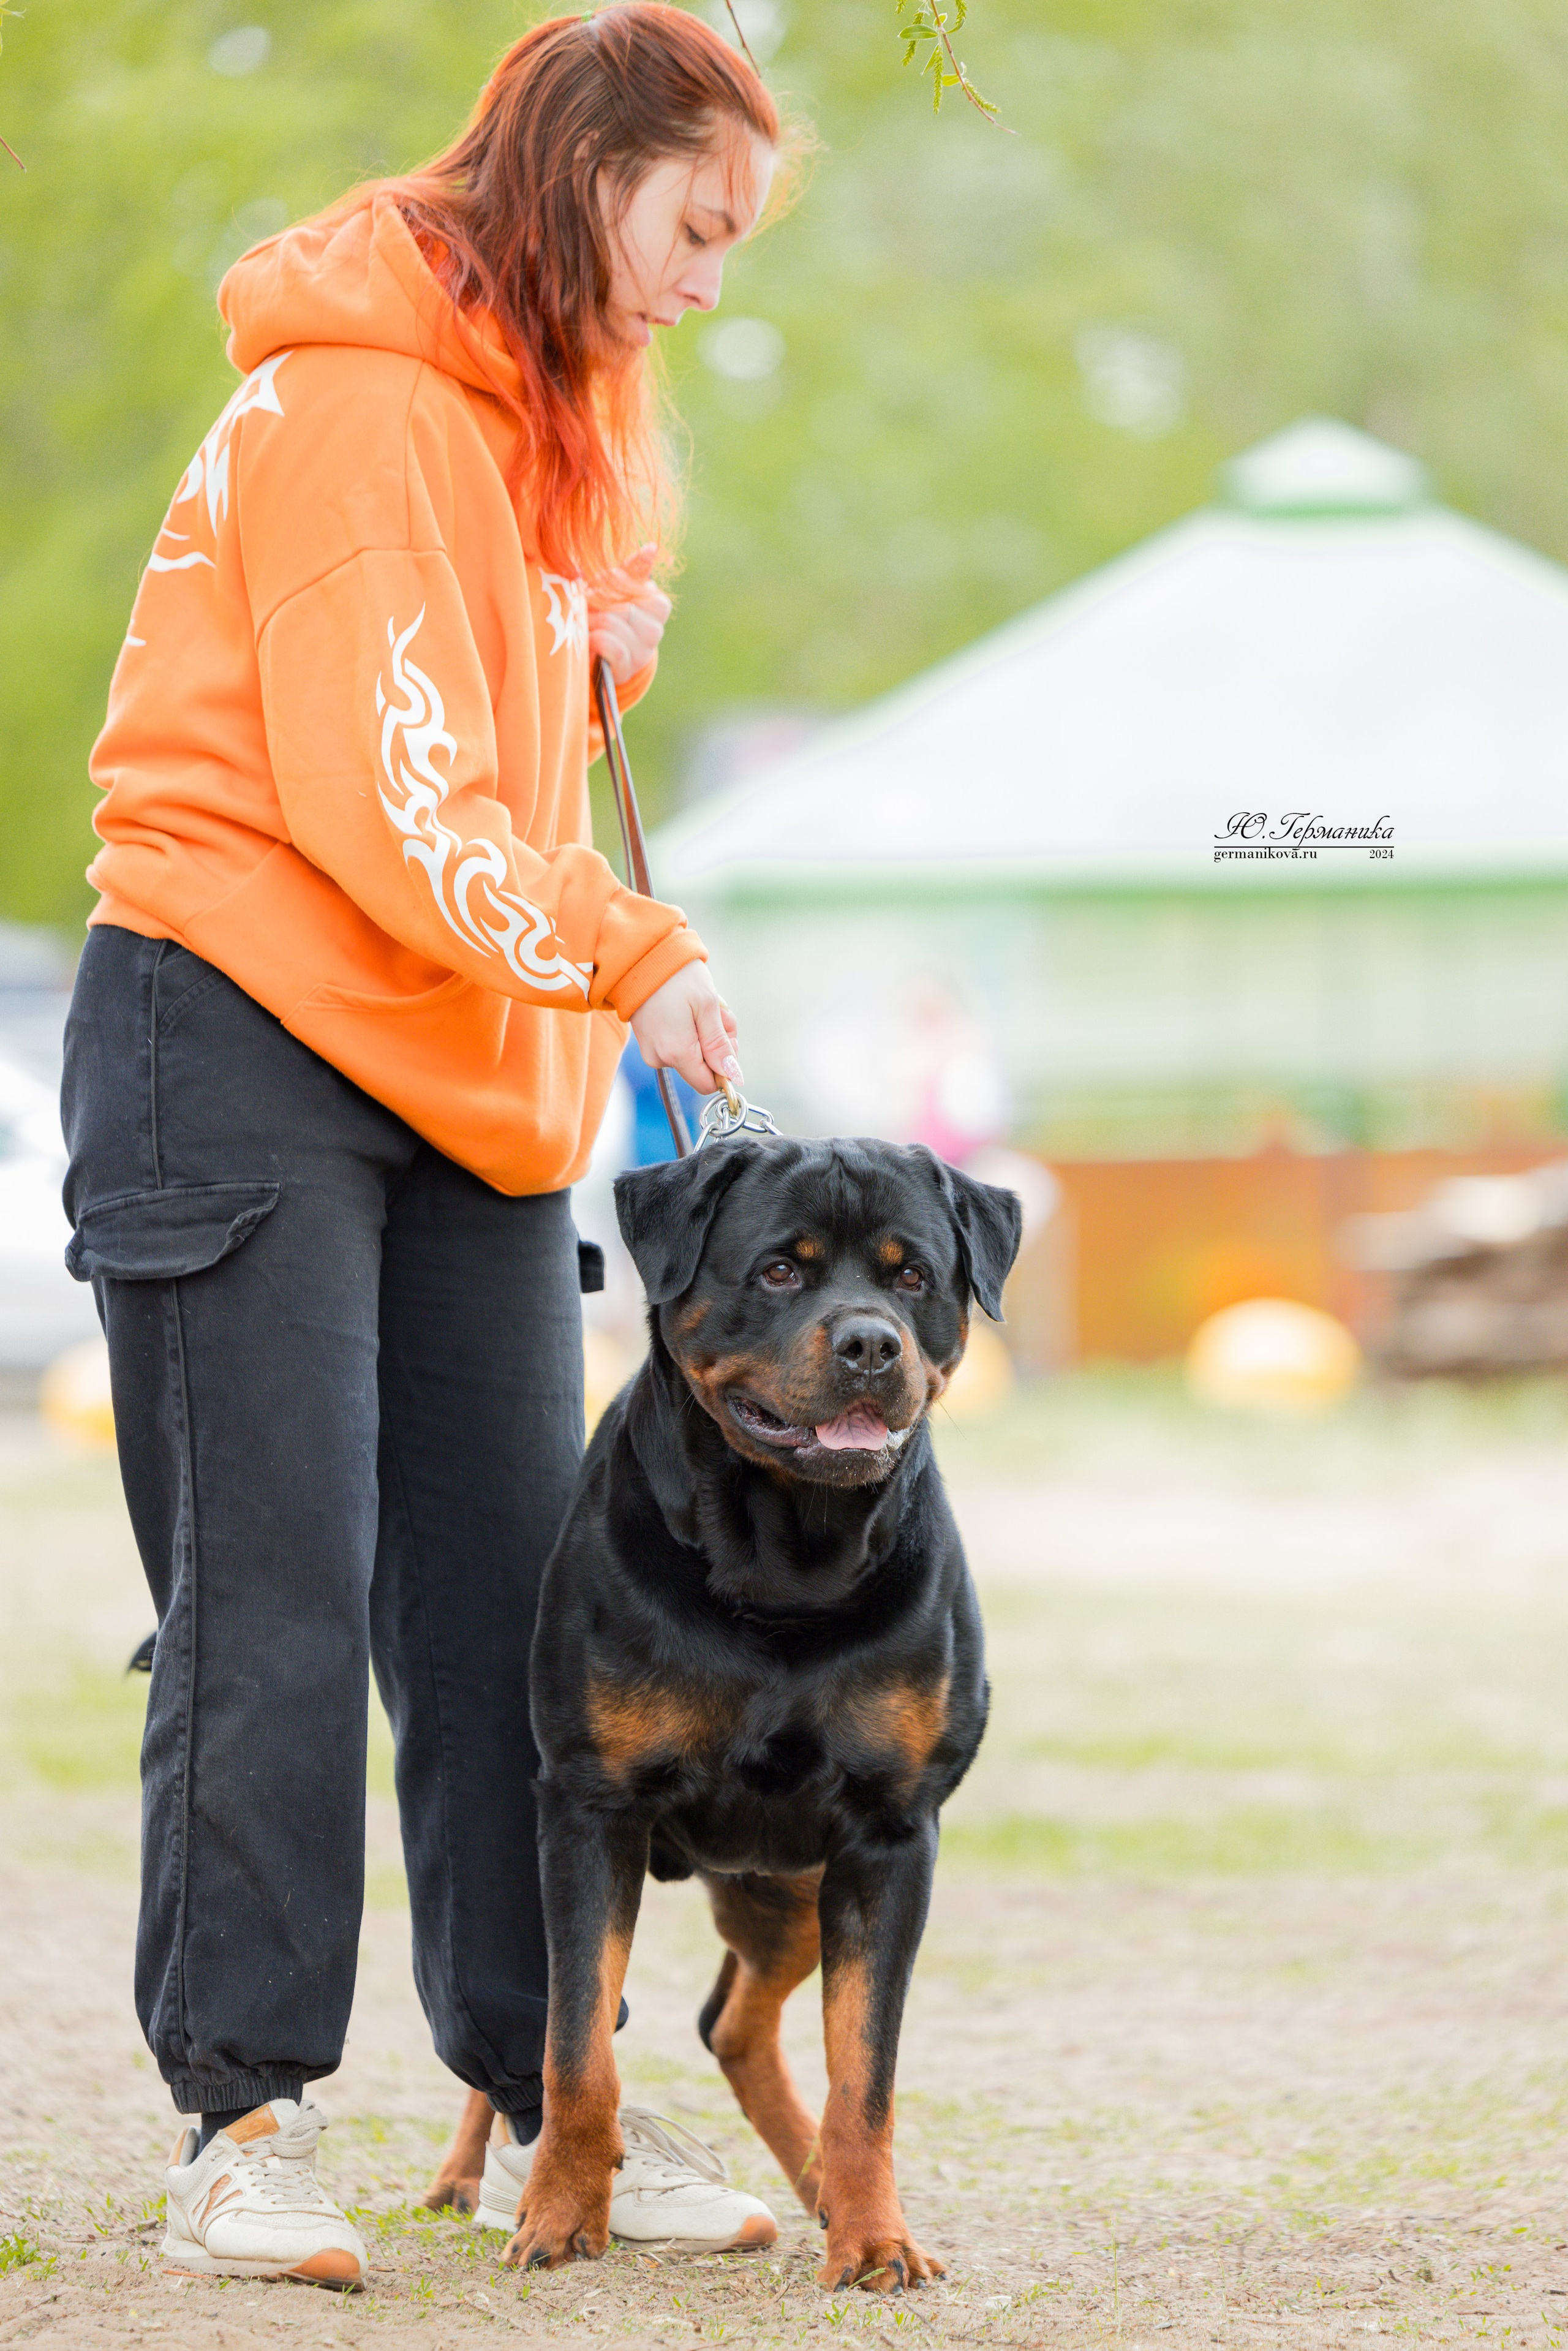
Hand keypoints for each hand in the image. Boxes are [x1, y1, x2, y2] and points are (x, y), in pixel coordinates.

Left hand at [588, 543, 671, 684]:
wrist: (599, 659)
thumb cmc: (607, 616)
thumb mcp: (617, 590)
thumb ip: (633, 570)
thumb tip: (651, 547)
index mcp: (658, 606)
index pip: (637, 585)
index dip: (611, 584)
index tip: (596, 588)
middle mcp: (655, 630)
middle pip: (621, 604)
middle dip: (596, 604)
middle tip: (583, 606)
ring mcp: (643, 652)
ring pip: (612, 622)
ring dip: (589, 622)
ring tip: (583, 624)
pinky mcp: (627, 668)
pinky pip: (611, 645)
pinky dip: (594, 640)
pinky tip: (589, 640)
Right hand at [630, 963, 741, 1097]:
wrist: (642, 956)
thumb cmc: (677, 977)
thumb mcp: (707, 1006)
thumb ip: (719, 1044)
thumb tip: (733, 1075)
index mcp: (676, 1052)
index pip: (707, 1084)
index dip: (724, 1067)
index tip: (728, 1039)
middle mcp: (660, 1057)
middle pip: (702, 1067)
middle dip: (716, 1043)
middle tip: (718, 1013)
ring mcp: (651, 1050)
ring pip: (692, 1054)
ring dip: (705, 1032)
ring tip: (702, 1004)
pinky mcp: (648, 1041)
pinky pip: (678, 1044)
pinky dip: (690, 1029)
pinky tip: (688, 1007)